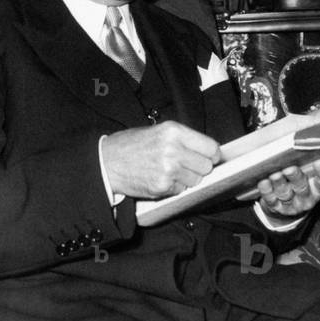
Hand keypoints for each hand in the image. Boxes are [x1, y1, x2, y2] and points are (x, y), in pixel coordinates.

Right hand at [101, 121, 220, 199]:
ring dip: (187, 178)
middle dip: (198, 167)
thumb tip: (207, 151)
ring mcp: (169, 170)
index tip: (208, 158)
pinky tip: (160, 178)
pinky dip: (174, 187)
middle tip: (185, 165)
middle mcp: (174, 150)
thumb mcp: (158, 131)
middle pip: (206, 166)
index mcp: (174, 131)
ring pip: (196, 180)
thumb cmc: (130, 145)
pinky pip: (181, 190)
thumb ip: (183, 139)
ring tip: (169, 171)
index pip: (211, 147)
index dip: (211, 154)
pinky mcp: (163, 186)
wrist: (108, 161)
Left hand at [256, 159, 319, 219]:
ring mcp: (291, 204)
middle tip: (290, 169)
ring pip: (285, 193)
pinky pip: (270, 199)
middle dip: (296, 177)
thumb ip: (312, 161)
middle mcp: (306, 198)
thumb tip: (310, 141)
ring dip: (279, 183)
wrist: (288, 206)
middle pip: (302, 188)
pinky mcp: (276, 207)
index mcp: (318, 189)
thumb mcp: (310, 174)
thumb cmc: (300, 182)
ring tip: (275, 175)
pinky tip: (264, 182)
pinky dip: (266, 190)